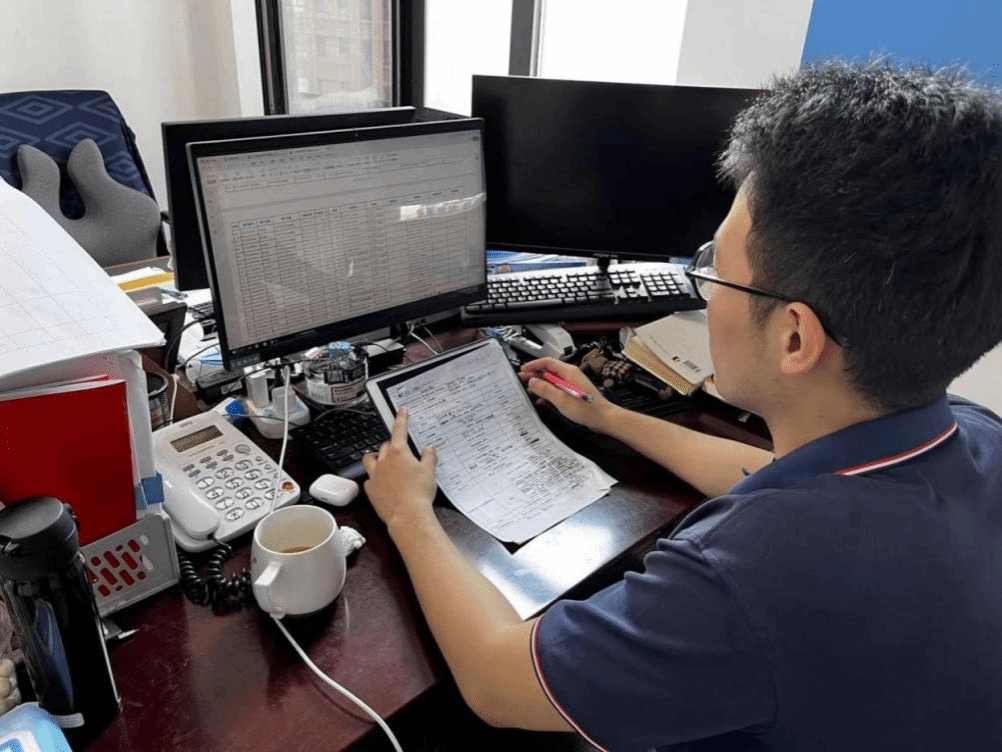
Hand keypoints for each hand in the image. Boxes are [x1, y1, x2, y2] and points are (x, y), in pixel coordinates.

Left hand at [362, 407, 437, 531]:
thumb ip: (429, 458)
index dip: (401, 419)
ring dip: (376, 458)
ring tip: (383, 462)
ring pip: (370, 459)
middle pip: (385, 446)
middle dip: (392, 446)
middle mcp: (384, 460)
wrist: (407, 515)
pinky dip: (374, 478)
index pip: (399, 430)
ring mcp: (375, 475)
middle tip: (402, 453)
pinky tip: (381, 483)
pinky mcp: (370, 489)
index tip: (401, 410)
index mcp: (398, 452)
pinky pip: (369, 479)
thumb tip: (430, 448)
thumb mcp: (429, 472)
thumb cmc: (419, 492)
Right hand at [517, 357, 610, 431]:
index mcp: (568, 372)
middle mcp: (570, 375)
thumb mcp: (561, 399)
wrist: (602, 418)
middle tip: (523, 379)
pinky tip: (541, 400)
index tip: (524, 369)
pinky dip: (548, 393)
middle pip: (548, 371)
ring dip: (540, 385)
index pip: (547, 362)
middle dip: (535, 375)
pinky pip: (557, 389)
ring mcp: (572, 384)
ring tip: (529, 390)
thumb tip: (533, 382)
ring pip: (552, 381)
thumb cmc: (588, 408)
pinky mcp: (573, 393)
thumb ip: (545, 389)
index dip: (533, 365)